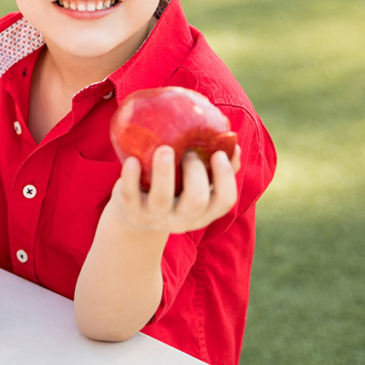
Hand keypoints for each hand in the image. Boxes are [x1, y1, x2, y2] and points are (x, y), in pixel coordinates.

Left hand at [108, 145, 241, 234]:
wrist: (136, 215)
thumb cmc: (173, 190)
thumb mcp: (194, 186)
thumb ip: (214, 168)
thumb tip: (234, 146)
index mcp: (202, 212)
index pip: (224, 201)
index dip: (225, 178)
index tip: (218, 154)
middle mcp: (181, 219)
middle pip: (196, 201)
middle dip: (195, 172)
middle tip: (189, 152)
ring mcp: (154, 217)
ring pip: (162, 199)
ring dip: (164, 172)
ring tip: (165, 149)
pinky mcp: (131, 211)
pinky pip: (130, 196)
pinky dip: (130, 177)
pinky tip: (132, 159)